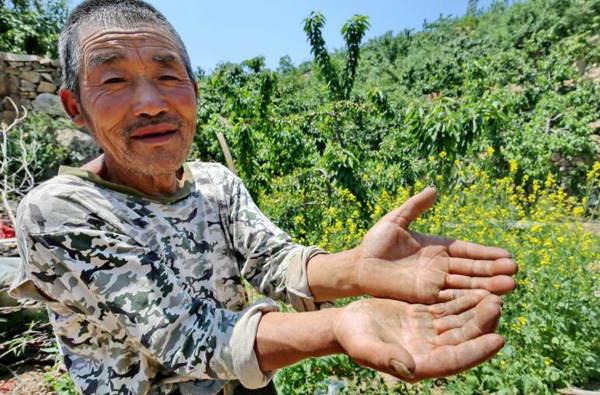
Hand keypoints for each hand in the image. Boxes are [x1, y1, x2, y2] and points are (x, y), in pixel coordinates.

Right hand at [334, 293, 504, 381]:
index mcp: (420, 364)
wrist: (346, 324)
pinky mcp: (426, 318)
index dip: (476, 351)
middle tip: (497, 305)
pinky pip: (450, 310)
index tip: (498, 340)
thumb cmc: (352, 337)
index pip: (455, 360)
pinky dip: (464, 301)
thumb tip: (410, 369)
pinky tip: (477, 288)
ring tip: (494, 294)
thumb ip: (385, 358)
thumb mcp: (364, 347)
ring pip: (461, 323)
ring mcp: (429, 334)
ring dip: (477, 310)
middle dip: (482, 324)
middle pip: (464, 339)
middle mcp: (430, 351)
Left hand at [354, 186, 516, 303]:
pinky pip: (449, 298)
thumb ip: (415, 207)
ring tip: (510, 287)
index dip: (487, 254)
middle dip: (493, 271)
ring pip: (465, 285)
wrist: (359, 265)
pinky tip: (485, 300)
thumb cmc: (376, 242)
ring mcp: (434, 282)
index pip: (468, 251)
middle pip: (472, 269)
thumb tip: (434, 188)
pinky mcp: (424, 296)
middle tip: (516, 272)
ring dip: (487, 287)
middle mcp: (440, 265)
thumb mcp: (396, 220)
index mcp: (438, 246)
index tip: (508, 255)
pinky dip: (467, 300)